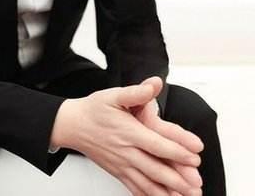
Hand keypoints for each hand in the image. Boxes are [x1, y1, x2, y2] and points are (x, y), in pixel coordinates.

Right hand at [51, 82, 202, 195]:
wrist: (72, 125)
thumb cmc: (93, 109)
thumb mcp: (113, 95)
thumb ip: (136, 91)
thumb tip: (154, 84)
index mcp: (127, 131)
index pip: (157, 144)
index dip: (178, 150)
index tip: (195, 154)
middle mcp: (125, 151)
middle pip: (155, 168)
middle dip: (178, 178)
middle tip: (196, 182)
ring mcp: (121, 165)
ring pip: (147, 183)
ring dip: (168, 191)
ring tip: (187, 195)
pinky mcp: (118, 172)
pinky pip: (136, 189)